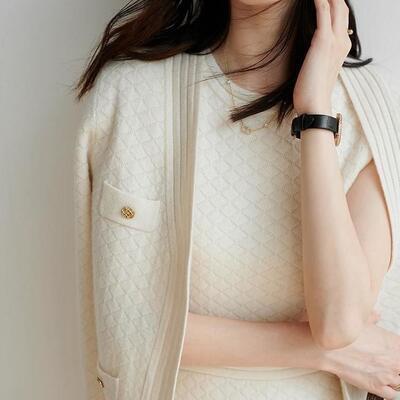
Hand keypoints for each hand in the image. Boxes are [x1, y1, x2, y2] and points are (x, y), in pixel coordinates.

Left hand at [293, 0, 351, 114]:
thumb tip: (310, 53)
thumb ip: (318, 58)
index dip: (334, 7)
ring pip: (336, 7)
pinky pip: (323, 12)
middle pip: (342, 9)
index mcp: (342, 49)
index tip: (325, 0)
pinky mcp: (323, 41)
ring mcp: (335, 41)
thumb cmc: (312, 92)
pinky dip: (320, 1)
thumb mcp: (318, 71)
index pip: (342, 19)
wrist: (314, 105)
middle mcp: (342, 42)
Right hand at [295, 308, 399, 398]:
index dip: (395, 349)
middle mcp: (394, 360)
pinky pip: (393, 395)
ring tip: (381, 370)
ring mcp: (386, 376)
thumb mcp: (360, 320)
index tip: (390, 349)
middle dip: (394, 362)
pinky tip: (384, 384)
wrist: (327, 349)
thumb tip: (375, 315)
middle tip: (383, 358)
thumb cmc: (342, 335)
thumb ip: (372, 318)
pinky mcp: (376, 387)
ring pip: (399, 381)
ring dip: (393, 376)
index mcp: (393, 343)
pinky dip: (391, 391)